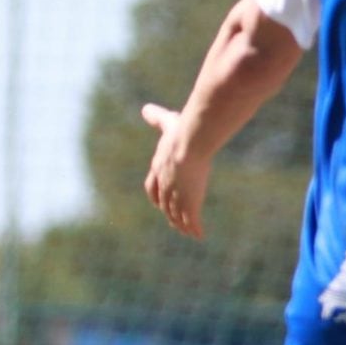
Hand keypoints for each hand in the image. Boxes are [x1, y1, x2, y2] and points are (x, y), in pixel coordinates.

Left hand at [140, 102, 211, 239]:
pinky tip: (199, 236)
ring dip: (181, 224)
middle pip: (165, 204)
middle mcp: (166, 185)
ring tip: (187, 232)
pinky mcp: (191, 201)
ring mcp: (178, 195)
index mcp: (160, 168)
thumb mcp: (167, 124)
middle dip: (169, 214)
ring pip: (177, 214)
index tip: (157, 203)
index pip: (153, 187)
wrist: (189, 144)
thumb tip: (146, 109)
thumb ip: (157, 118)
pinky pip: (191, 219)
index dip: (157, 196)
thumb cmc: (180, 133)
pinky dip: (194, 228)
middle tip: (173, 222)